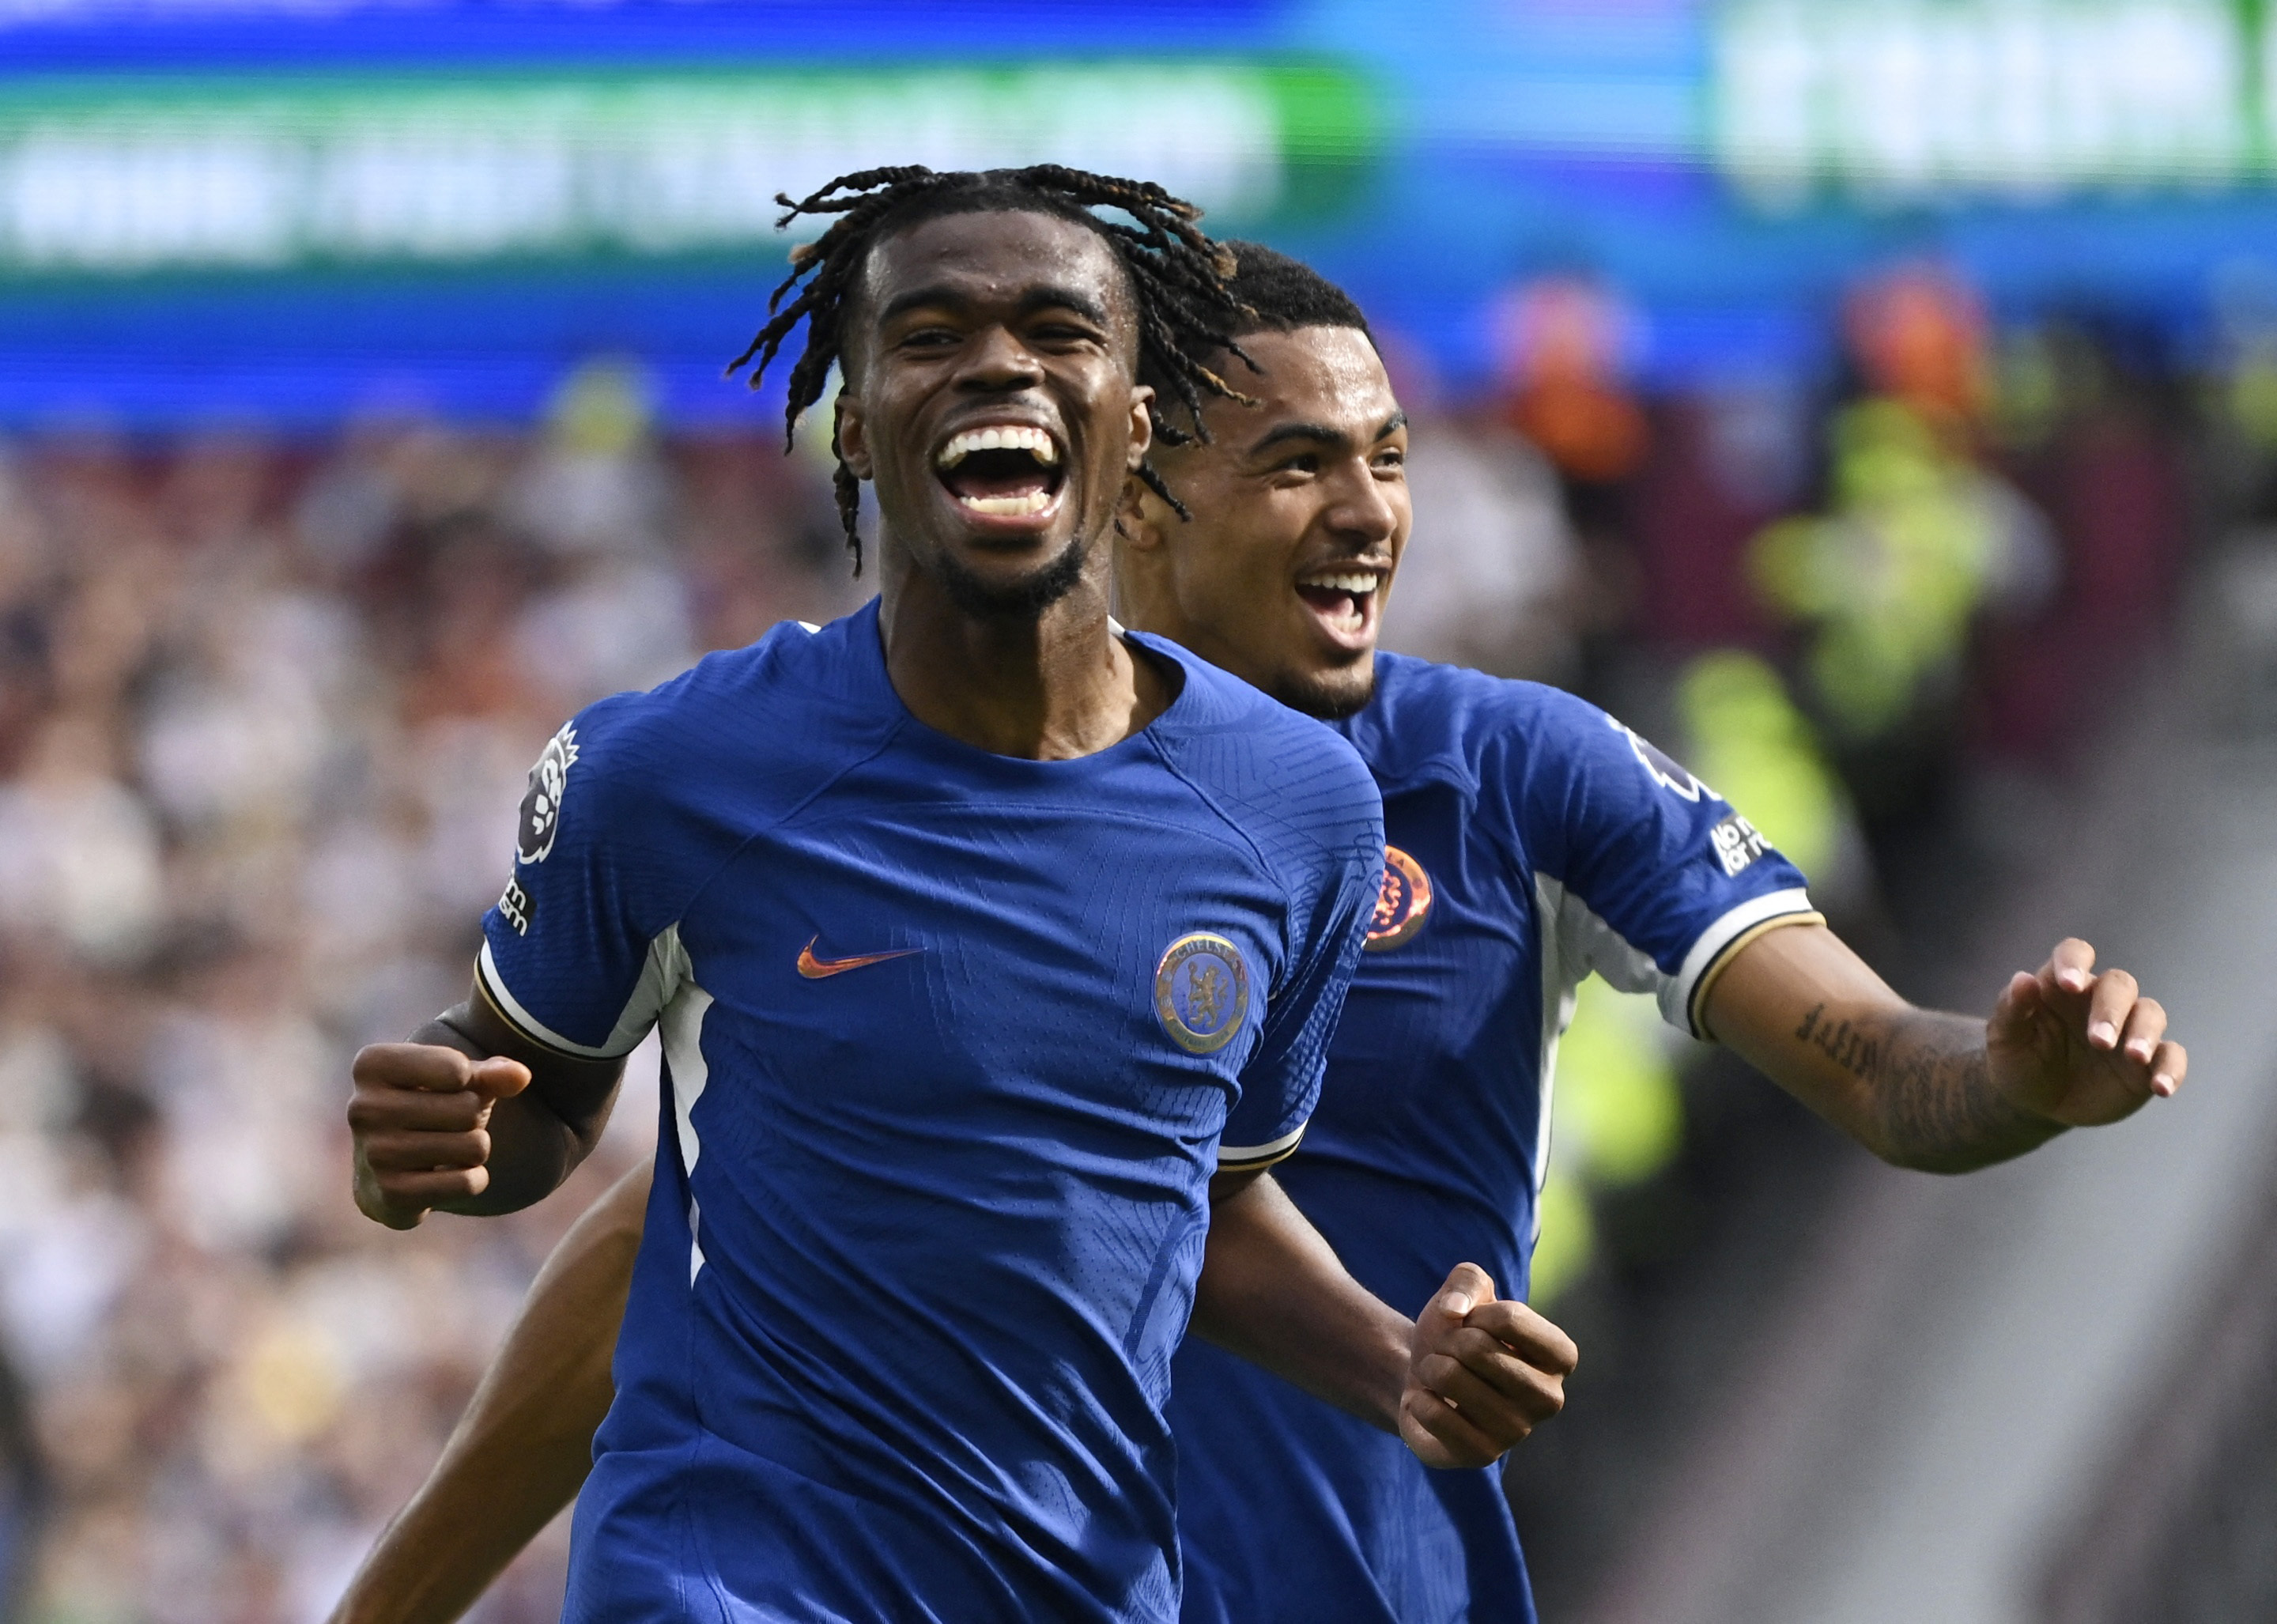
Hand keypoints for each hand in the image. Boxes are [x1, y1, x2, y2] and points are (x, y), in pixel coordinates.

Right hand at [349, 1043, 531, 1228]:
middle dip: (473, 1117)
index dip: (468, 1080)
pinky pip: (468, 1182)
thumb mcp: (458, 1079)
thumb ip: (492, 1072)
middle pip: (468, 1109)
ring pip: (474, 1147)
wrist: (388, 1165)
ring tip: (448, 1147)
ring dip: (475, 1148)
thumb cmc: (428, 1104)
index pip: (457, 1068)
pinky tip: (449, 1175)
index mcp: (372, 1065)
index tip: (445, 1087)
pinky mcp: (391, 1194)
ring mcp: (374, 1154)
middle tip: (448, 1123)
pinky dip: (474, 1179)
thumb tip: (520, 1076)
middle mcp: (363, 1108)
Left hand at [1398, 1263, 1576, 1468]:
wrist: (1424, 1376)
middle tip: (1451, 1352)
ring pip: (1450, 1377)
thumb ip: (1467, 1280)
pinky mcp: (1482, 1456)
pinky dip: (1419, 1400)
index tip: (1474, 1323)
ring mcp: (1518, 1432)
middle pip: (1477, 1349)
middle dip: (1449, 1340)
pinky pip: (1433, 1413)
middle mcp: (1549, 1399)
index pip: (1511, 1318)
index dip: (1477, 1312)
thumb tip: (1455, 1312)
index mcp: (1560, 1357)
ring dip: (1431, 1367)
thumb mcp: (1465, 1290)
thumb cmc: (1457, 1331)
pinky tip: (1432, 1404)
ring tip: (1440, 1375)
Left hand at [1988, 938, 2185, 1127]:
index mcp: (2062, 985)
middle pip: (2120, 985)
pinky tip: (2161, 1088)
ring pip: (2151, 1014)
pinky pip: (2170, 1057)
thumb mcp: (2003, 1039)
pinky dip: (2171, 1069)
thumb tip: (2023, 979)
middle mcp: (2100, 1000)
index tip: (2069, 983)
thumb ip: (2012, 1009)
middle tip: (2098, 1040)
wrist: (2033, 1104)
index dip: (2075, 962)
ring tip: (2134, 1057)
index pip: (2075, 954)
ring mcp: (2128, 1030)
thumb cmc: (2016, 1060)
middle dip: (2112, 1009)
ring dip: (2146, 1033)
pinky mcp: (2148, 1062)